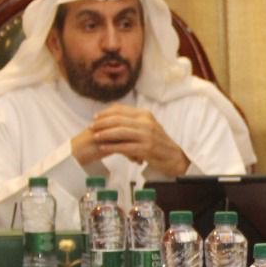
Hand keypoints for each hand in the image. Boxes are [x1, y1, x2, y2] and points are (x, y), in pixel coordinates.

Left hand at [75, 106, 190, 176]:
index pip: (121, 110)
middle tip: (91, 127)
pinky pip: (125, 146)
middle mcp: (146, 123)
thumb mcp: (148, 126)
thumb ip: (133, 120)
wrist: (174, 157)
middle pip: (118, 120)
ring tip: (95, 137)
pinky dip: (112, 146)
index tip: (95, 117)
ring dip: (105, 134)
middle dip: (102, 123)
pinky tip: (104, 147)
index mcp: (145, 115)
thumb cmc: (158, 142)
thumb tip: (114, 112)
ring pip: (120, 132)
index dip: (105, 113)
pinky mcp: (146, 148)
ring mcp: (147, 136)